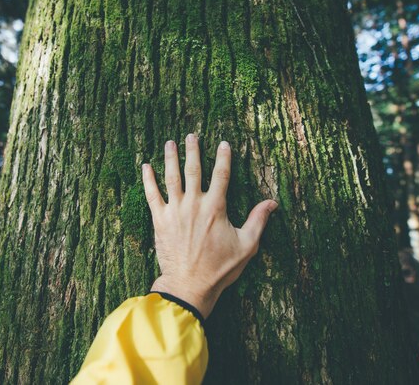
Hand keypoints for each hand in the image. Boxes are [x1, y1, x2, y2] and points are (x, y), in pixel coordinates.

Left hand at [141, 133, 277, 318]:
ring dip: (171, 158)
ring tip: (170, 142)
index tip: (224, 143)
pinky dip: (148, 180)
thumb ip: (258, 221)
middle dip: (194, 150)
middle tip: (192, 135)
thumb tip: (272, 203)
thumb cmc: (219, 268)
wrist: (189, 285)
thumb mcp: (246, 246)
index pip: (221, 175)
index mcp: (216, 208)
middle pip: (194, 170)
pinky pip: (151, 195)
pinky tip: (146, 166)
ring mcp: (175, 211)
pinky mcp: (160, 220)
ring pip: (171, 177)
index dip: (224, 157)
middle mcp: (194, 204)